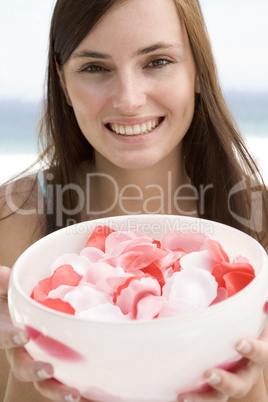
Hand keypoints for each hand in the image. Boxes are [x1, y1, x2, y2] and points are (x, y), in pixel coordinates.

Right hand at [0, 265, 89, 401]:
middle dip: (34, 372)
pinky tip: (89, 396)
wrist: (21, 314)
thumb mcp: (5, 289)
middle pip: (22, 367)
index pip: (3, 336)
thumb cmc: (12, 300)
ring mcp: (37, 360)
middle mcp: (21, 351)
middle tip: (48, 370)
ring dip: (56, 389)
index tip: (23, 336)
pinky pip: (62, 380)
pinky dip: (74, 390)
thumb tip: (4, 273)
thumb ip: (3, 284)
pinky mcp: (55, 364)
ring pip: (42, 381)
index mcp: (8, 331)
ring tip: (72, 393)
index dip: (9, 337)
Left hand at [177, 317, 267, 400]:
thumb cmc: (246, 324)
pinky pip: (204, 396)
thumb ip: (259, 311)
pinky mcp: (213, 387)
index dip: (254, 350)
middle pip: (240, 384)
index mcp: (258, 352)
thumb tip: (263, 302)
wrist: (238, 340)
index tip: (240, 343)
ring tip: (186, 396)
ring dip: (204, 398)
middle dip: (226, 382)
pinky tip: (177, 396)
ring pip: (220, 396)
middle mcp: (245, 372)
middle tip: (209, 374)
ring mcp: (229, 382)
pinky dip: (192, 398)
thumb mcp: (254, 318)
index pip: (263, 355)